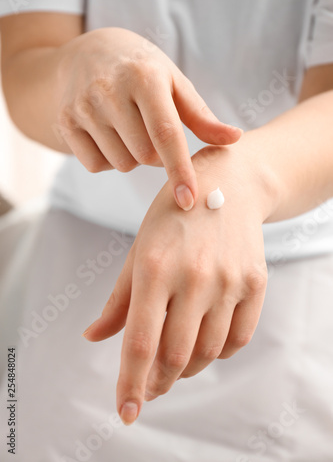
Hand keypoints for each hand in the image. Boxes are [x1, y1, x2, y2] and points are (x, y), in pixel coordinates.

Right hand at [56, 27, 241, 209]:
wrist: (89, 52)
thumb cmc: (142, 72)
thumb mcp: (174, 83)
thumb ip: (202, 116)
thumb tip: (234, 139)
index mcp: (144, 78)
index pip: (166, 134)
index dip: (179, 170)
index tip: (189, 200)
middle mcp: (109, 90)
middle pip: (144, 156)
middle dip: (156, 156)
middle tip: (153, 133)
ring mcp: (83, 106)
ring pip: (121, 163)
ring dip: (133, 158)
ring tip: (130, 130)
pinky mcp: (65, 121)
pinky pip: (95, 165)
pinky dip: (108, 160)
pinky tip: (108, 135)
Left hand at [83, 142, 273, 424]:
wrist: (228, 185)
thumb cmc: (172, 218)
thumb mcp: (138, 250)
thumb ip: (118, 300)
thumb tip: (93, 337)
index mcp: (155, 268)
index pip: (141, 342)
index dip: (131, 384)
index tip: (125, 413)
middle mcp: (195, 277)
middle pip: (176, 355)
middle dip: (158, 382)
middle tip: (150, 387)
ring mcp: (229, 280)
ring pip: (208, 352)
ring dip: (187, 369)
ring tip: (174, 365)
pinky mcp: (255, 282)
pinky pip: (239, 338)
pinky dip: (220, 353)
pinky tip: (206, 345)